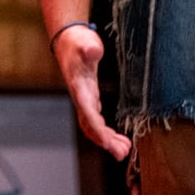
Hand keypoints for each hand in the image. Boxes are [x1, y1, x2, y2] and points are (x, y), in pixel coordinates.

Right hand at [54, 22, 130, 159]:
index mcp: (79, 87)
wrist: (69, 40)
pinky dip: (106, 133)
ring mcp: (85, 100)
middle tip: (122, 154)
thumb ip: (90, 48)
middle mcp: (80, 97)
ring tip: (125, 150)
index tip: (108, 143)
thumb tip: (94, 50)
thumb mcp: (85, 42)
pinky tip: (119, 139)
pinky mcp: (90, 99)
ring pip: (93, 127)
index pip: (88, 113)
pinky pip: (96, 122)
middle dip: (105, 142)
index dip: (97, 130)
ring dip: (107, 141)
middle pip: (90, 126)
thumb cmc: (79, 41)